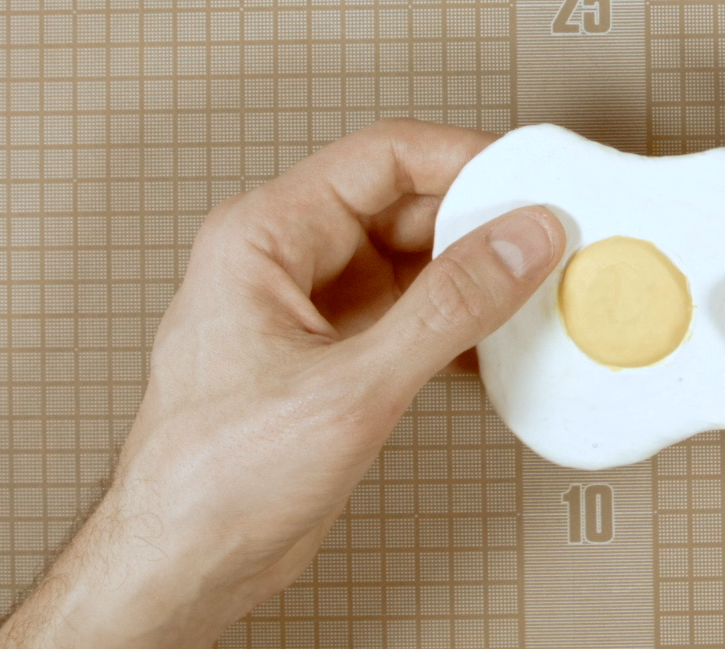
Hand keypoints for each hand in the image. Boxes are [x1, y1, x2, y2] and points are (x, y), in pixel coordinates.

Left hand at [0, 120, 565, 648]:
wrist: (180, 567)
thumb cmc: (210, 481)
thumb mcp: (352, 387)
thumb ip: (448, 309)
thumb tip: (515, 243)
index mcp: (261, 238)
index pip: (381, 158)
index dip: (463, 158)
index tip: (526, 176)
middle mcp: (281, 262)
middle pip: (402, 206)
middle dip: (477, 221)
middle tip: (544, 239)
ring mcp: (305, 310)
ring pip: (409, 261)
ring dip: (470, 276)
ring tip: (529, 289)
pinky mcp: (328, 357)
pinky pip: (405, 314)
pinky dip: (453, 324)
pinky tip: (493, 345)